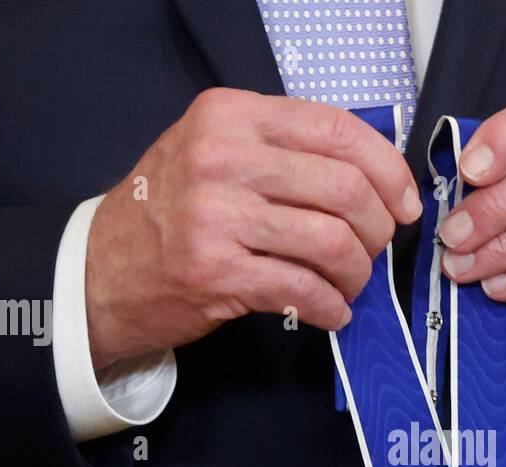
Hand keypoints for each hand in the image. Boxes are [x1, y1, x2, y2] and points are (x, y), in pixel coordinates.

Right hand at [85, 88, 421, 369]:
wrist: (101, 270)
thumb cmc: (170, 211)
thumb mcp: (215, 150)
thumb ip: (283, 149)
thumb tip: (373, 175)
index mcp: (231, 116)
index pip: (337, 130)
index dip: (387, 169)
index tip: (403, 202)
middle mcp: (222, 158)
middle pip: (345, 188)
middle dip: (378, 228)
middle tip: (374, 250)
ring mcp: (216, 217)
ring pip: (331, 241)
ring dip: (357, 273)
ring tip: (349, 284)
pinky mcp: (217, 273)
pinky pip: (304, 290)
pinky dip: (331, 306)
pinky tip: (331, 310)